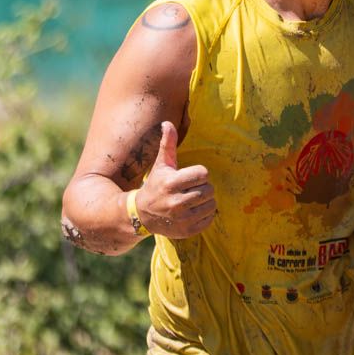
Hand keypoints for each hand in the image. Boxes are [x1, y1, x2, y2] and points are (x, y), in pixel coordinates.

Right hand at [135, 122, 216, 237]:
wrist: (142, 215)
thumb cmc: (156, 184)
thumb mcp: (161, 165)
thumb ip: (168, 144)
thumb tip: (167, 123)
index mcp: (170, 183)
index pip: (203, 174)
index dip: (199, 174)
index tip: (189, 177)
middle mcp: (176, 202)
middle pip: (209, 190)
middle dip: (203, 187)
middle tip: (191, 189)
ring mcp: (181, 219)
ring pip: (211, 205)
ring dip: (205, 201)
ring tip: (192, 200)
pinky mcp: (187, 231)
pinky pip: (209, 219)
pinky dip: (205, 215)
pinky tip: (192, 211)